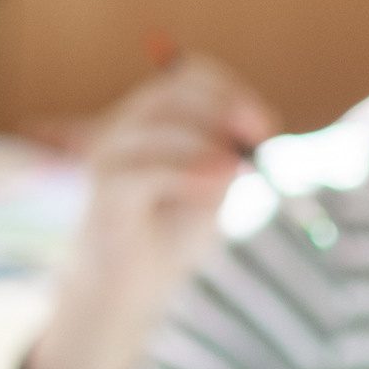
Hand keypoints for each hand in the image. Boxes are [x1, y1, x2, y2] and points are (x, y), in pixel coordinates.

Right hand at [25, 56, 273, 368]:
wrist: (129, 289)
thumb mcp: (214, 189)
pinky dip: (186, 171)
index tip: (265, 126)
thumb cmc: (172, 236)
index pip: (189, 79)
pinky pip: (145, 168)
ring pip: (157, 124)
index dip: (229, 93)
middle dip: (221, 107)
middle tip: (259, 133)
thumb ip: (230, 157)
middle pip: (171, 92)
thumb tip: (253, 134)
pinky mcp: (104, 192)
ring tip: (238, 169)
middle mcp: (123, 129)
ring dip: (205, 141)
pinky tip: (217, 185)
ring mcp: (108, 157)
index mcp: (151, 121)